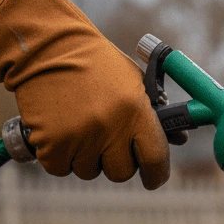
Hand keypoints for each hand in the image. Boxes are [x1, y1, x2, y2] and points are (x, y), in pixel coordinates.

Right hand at [0, 0, 169, 188]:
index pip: (155, 159)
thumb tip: (180, 139)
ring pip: (89, 171)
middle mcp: (110, 128)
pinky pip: (60, 168)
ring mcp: (80, 137)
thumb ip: (154, 113)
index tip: (152, 179)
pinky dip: (58, 156)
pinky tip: (58, 131)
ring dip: (84, 157)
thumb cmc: (94, 62)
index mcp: (136, 111)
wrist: (44, 44)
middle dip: (115, 162)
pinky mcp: (51, 143)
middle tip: (105, 141)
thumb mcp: (132, 81)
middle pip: (121, 172)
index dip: (156, 174)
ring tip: (77, 127)